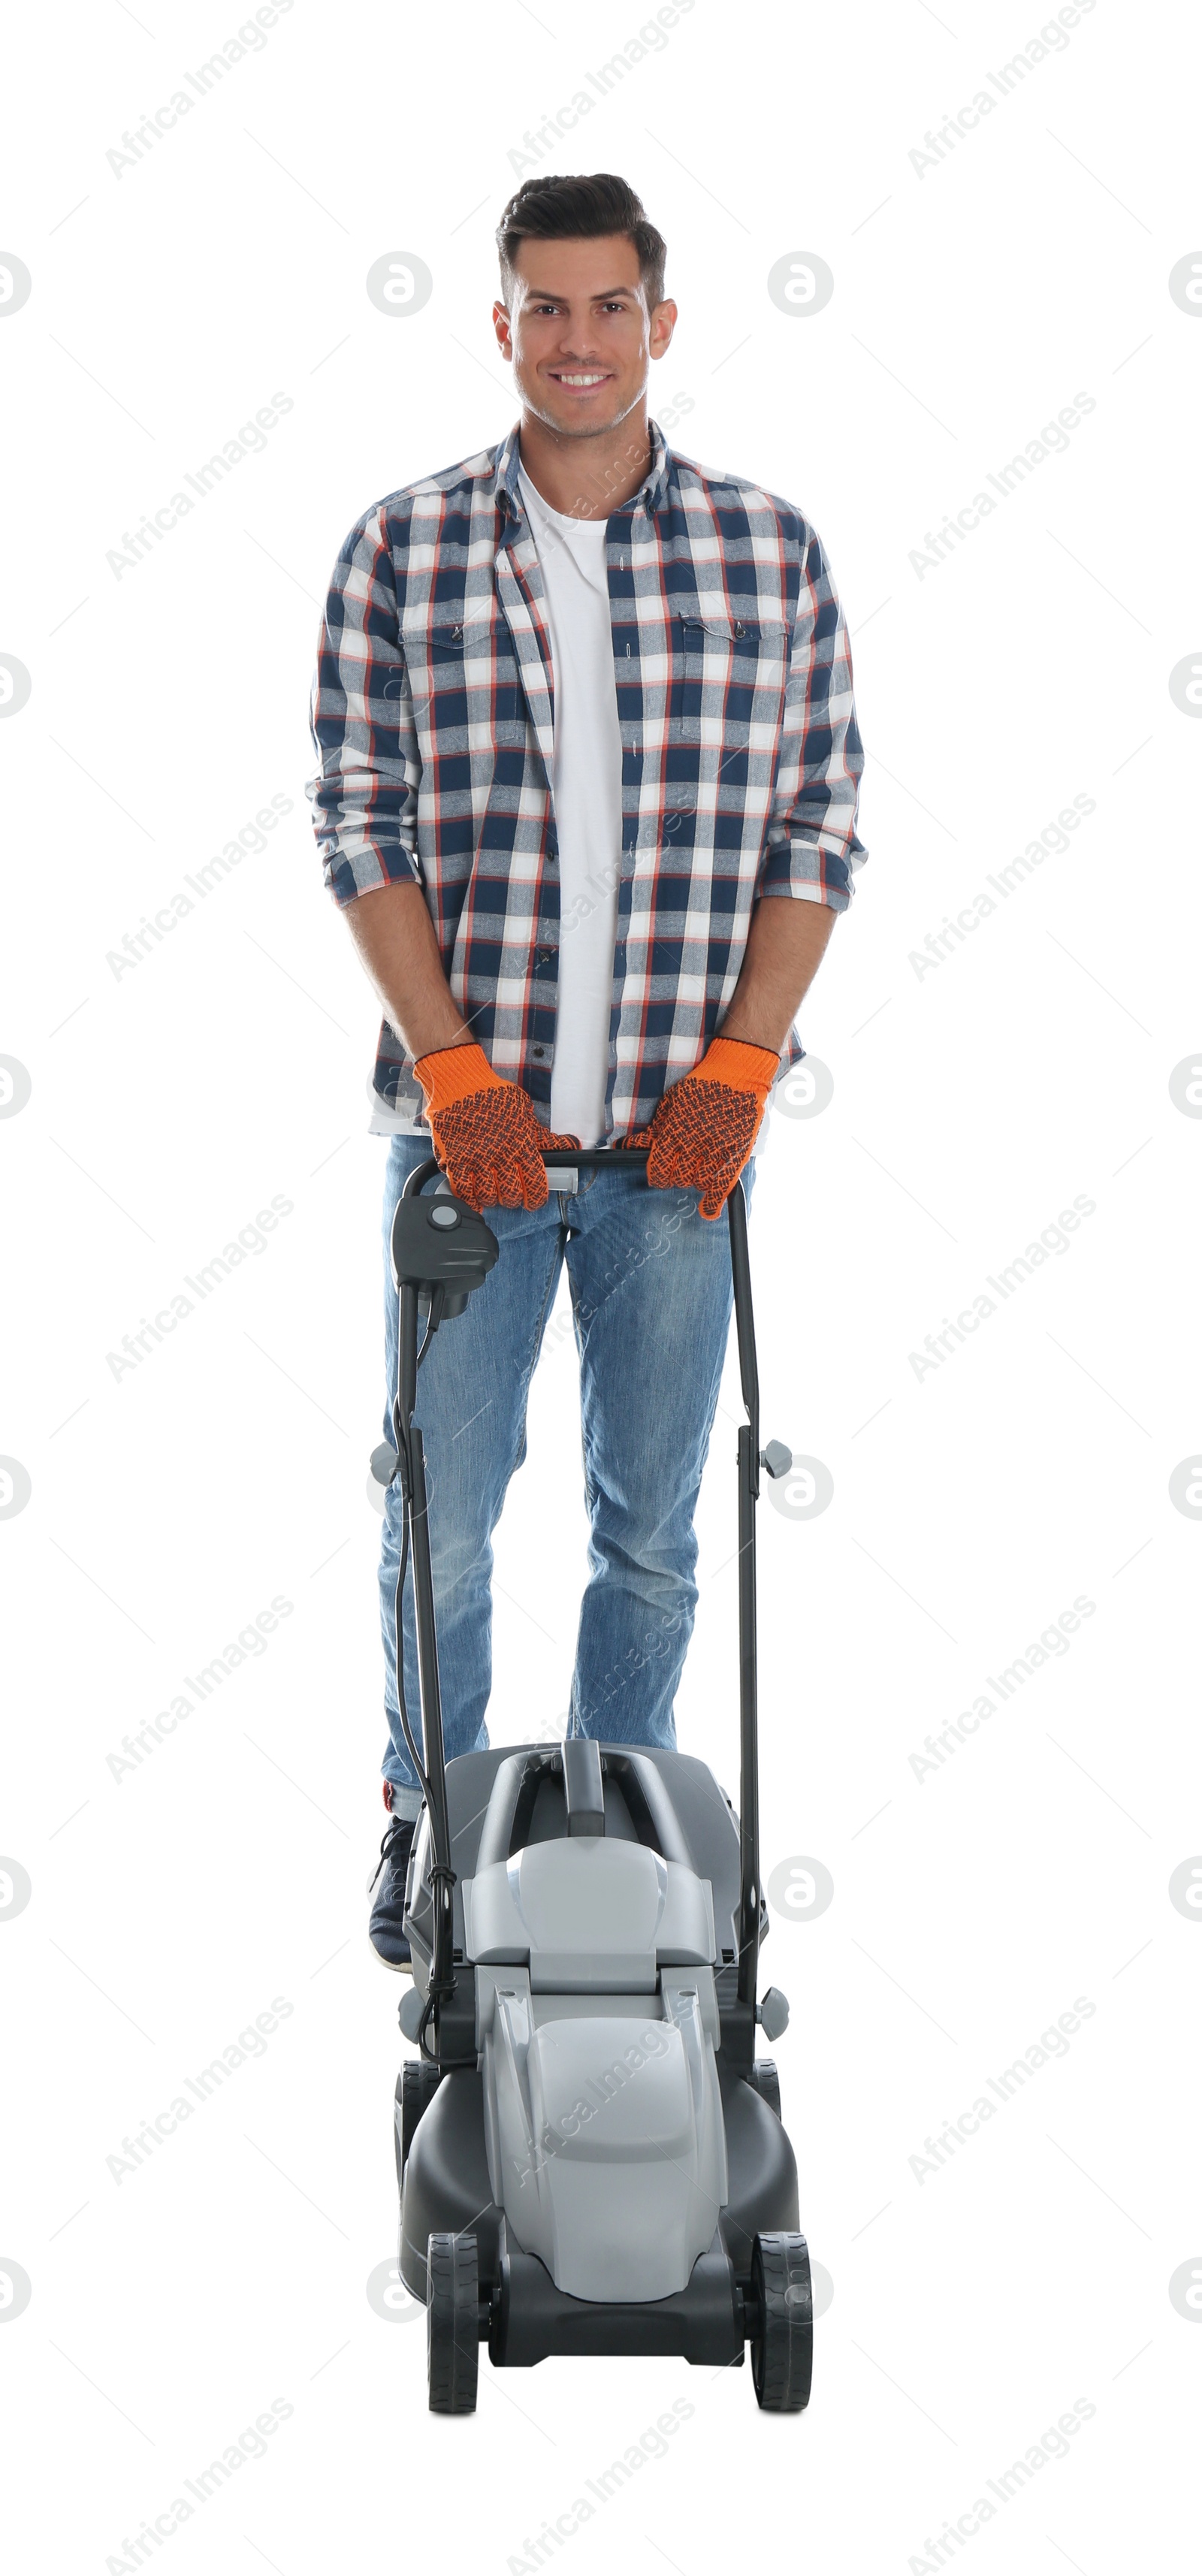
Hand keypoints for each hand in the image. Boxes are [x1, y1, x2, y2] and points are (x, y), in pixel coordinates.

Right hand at [414, 1042, 577, 1210]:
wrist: (458, 1082)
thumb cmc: (492, 1094)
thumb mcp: (524, 1111)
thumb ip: (543, 1135)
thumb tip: (570, 1144)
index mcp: (521, 1143)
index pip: (536, 1183)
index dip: (536, 1198)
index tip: (534, 1201)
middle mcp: (501, 1153)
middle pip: (511, 1195)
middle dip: (514, 1200)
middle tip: (511, 1195)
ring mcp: (477, 1158)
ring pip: (488, 1196)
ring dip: (493, 1199)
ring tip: (493, 1194)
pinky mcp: (455, 1159)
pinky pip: (463, 1190)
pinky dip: (470, 1200)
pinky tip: (475, 1199)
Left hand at [636, 1037, 778, 1219]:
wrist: (737, 1072)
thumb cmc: (701, 1086)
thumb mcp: (670, 1103)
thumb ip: (653, 1130)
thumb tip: (626, 1147)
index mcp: (674, 1131)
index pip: (658, 1168)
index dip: (656, 1176)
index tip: (658, 1176)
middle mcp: (694, 1143)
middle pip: (678, 1178)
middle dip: (675, 1178)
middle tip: (679, 1172)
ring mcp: (717, 1149)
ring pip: (699, 1183)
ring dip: (695, 1181)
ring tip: (697, 1172)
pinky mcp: (736, 1152)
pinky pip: (722, 1185)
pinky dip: (713, 1202)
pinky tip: (708, 1211)